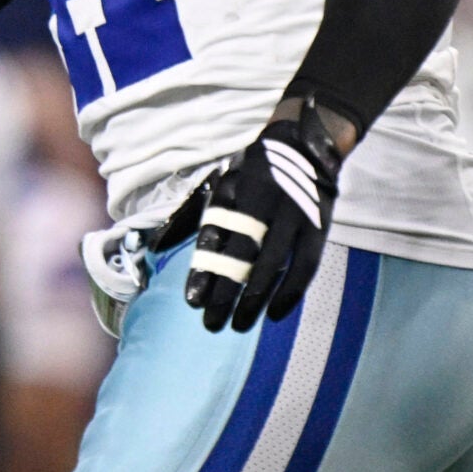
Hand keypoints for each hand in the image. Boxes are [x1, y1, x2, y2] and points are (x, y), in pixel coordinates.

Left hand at [184, 100, 346, 332]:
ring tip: (239, 325)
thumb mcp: (216, 185)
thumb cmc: (250, 172)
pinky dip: (291, 292)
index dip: (204, 271)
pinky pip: (306, 266)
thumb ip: (188, 216)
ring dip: (255, 299)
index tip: (193, 301)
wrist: (303, 146)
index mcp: (231, 193)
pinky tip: (276, 314)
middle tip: (212, 325)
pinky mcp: (317, 227)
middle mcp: (261, 204)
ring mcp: (292, 216)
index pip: (214, 238)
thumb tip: (155, 247)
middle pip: (241, 257)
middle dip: (225, 293)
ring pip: (272, 266)